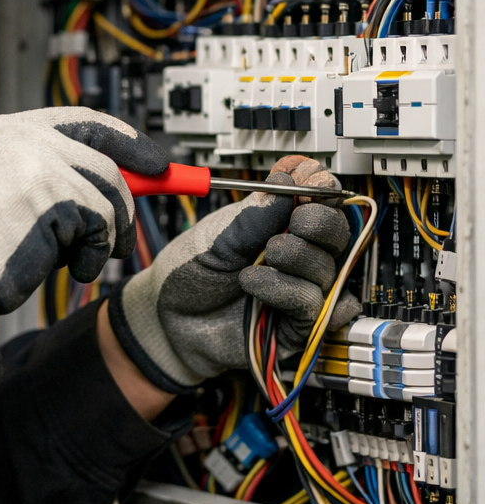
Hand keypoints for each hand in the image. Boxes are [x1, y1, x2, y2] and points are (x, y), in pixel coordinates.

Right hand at [0, 107, 167, 321]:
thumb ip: (46, 176)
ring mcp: (39, 162)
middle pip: (102, 149)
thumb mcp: (0, 190)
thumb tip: (109, 183)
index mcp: (2, 130)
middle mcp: (20, 137)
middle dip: (134, 179)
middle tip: (151, 196)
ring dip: (108, 228)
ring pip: (108, 187)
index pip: (77, 120)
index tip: (147, 156)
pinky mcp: (56, 194)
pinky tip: (73, 265)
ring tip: (85, 255)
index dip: (119, 137)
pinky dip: (96, 250)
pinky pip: (102, 220)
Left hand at [107, 156, 359, 393]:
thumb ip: (254, 216)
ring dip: (294, 256)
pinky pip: (311, 303)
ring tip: (260, 257)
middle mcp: (294, 254)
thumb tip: (286, 180)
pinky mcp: (296, 324)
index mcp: (276, 224)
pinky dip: (283, 289)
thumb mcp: (217, 237)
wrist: (167, 316)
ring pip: (326, 266)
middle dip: (319, 221)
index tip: (308, 179)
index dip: (319, 187)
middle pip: (336, 232)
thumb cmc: (188, 274)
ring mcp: (298, 288)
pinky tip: (252, 283)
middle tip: (297, 220)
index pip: (317, 200)